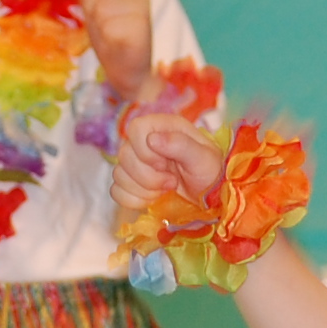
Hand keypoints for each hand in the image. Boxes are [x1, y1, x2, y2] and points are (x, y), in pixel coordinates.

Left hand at [76, 0, 155, 96]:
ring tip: (109, 34)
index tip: (98, 9)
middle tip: (103, 25)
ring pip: (100, 6)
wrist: (130, 73)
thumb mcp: (95, 6)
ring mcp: (141, 9)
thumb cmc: (112, 39)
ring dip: (98, 23)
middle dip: (92, 7)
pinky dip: (105, 36)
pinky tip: (115, 43)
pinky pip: (107, 25)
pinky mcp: (139, 29)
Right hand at [111, 115, 225, 215]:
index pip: (136, 129)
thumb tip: (152, 139)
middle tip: (172, 182)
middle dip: (148, 177)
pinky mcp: (130, 183)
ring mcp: (135, 163)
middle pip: (124, 155)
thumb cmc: (210, 173)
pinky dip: (133, 200)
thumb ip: (181, 145)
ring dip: (143, 190)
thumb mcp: (204, 158)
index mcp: (162, 127)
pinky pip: (116, 191)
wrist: (209, 198)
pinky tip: (153, 200)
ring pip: (119, 175)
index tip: (165, 164)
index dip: (146, 151)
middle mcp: (145, 142)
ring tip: (166, 191)